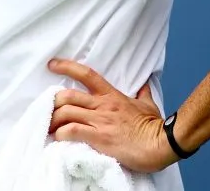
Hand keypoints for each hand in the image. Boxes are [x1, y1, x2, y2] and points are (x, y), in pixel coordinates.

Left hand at [47, 58, 176, 172]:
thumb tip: (145, 82)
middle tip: (48, 110)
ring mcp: (100, 121)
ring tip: (49, 127)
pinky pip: (72, 131)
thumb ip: (142, 93)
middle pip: (68, 95)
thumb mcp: (148, 104)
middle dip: (53, 102)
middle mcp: (102, 105)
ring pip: (66, 112)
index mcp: (112, 95)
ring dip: (53, 120)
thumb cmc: (154, 126)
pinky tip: (58, 138)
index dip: (66, 66)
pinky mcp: (99, 138)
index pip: (86, 74)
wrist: (161, 144)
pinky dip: (61, 134)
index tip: (52, 64)